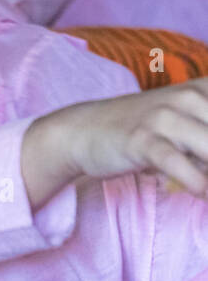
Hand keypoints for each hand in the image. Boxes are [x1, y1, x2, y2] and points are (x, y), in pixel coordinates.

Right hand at [22, 79, 207, 206]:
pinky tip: (200, 191)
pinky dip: (195, 181)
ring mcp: (164, 117)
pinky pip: (175, 161)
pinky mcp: (141, 139)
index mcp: (205, 89)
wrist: (84, 129)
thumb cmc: (144, 130)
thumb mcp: (187, 122)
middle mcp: (190, 97)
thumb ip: (206, 140)